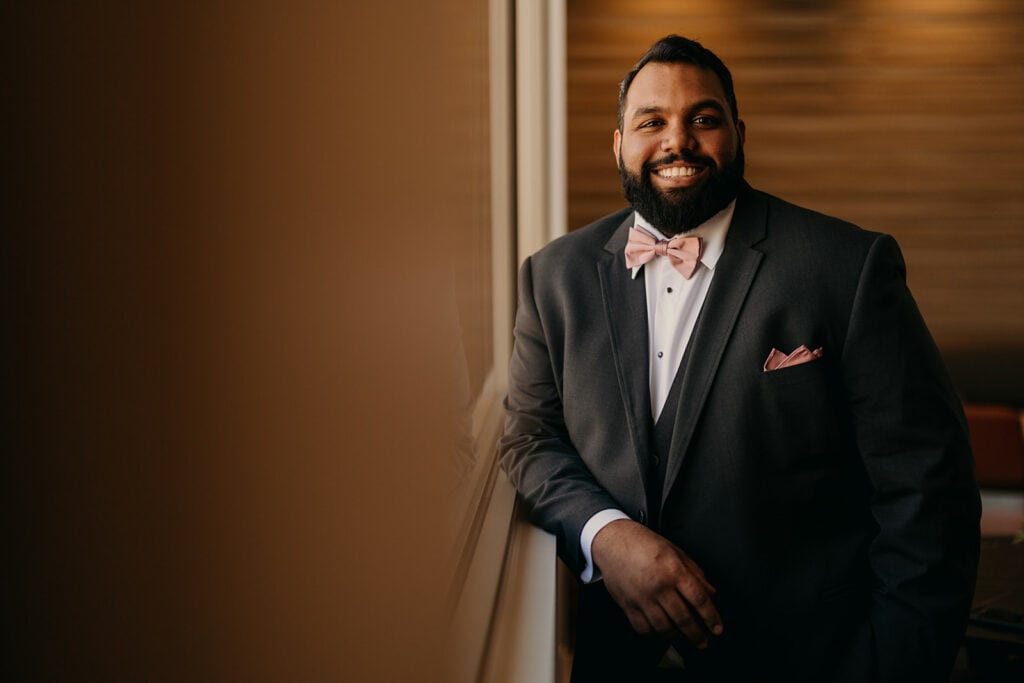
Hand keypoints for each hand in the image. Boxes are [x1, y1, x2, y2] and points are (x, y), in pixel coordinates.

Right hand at [591, 519, 722, 648]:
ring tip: (682, 635)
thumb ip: (695, 572)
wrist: (612, 541)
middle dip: (697, 635)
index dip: (712, 617)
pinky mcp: (628, 605)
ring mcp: (642, 597)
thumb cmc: (642, 542)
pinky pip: (643, 628)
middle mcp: (658, 586)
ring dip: (676, 636)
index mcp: (673, 570)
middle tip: (703, 641)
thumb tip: (710, 592)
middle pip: (684, 619)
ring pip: (664, 628)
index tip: (717, 628)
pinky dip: (653, 634)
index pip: (699, 599)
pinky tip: (659, 630)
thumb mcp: (675, 551)